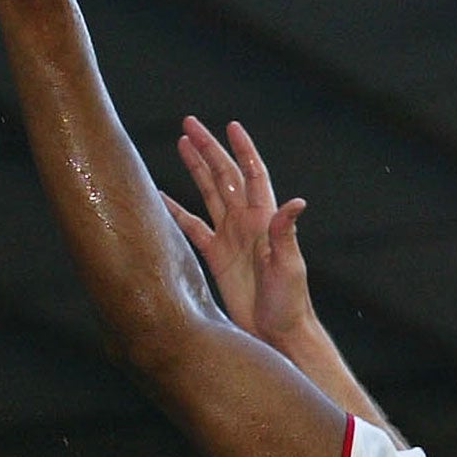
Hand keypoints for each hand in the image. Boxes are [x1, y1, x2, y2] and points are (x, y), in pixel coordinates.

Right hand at [163, 118, 315, 345]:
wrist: (277, 333)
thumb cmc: (289, 302)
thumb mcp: (289, 266)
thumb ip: (286, 234)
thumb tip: (296, 203)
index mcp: (264, 220)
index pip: (253, 175)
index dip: (243, 150)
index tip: (230, 126)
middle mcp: (247, 224)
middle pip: (225, 177)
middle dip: (209, 149)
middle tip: (189, 123)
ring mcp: (231, 238)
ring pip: (209, 194)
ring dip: (196, 169)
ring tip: (182, 143)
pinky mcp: (217, 257)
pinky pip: (193, 227)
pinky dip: (176, 211)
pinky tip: (160, 195)